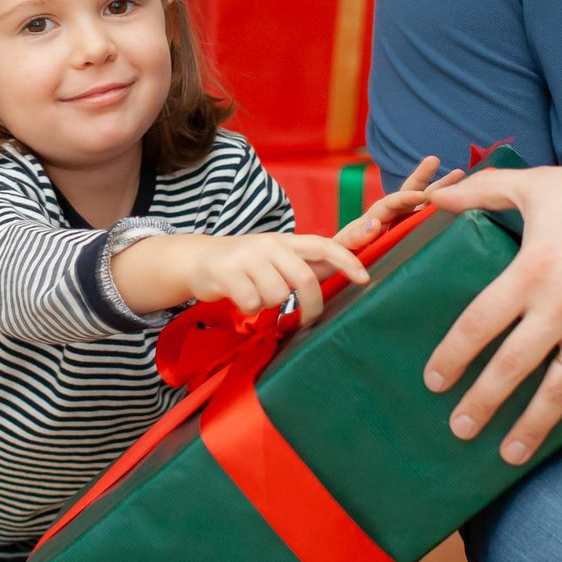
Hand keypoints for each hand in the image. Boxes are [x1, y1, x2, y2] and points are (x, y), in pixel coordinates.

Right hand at [117, 232, 368, 323]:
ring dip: (269, 305)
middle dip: (311, 304)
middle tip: (308, 320)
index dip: (347, 260)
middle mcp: (269, 244)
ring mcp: (247, 257)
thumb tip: (349, 269)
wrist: (196, 259)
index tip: (365, 278)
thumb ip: (308, 265)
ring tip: (257, 297)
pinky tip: (240, 300)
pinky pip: (250, 302)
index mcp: (286, 241)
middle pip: (304, 278)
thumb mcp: (277, 258)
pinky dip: (249, 309)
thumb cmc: (245, 263)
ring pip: (275, 294)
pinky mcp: (226, 272)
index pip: (323, 245)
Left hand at [331, 155, 464, 252]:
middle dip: (422, 176)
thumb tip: (375, 223)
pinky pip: (425, 220)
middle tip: (435, 159)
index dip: (407, 198)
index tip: (424, 195)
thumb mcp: (342, 247)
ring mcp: (400, 224)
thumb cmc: (337, 258)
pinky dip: (441, 210)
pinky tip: (460, 205)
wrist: (336, 269)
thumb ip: (356, 236)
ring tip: (460, 173)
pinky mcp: (407, 236)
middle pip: (409, 192)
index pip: (392, 202)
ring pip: (423, 203)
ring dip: (439, 188)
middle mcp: (390, 215)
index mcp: (375, 216)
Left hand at [423, 156, 561, 465]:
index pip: (478, 323)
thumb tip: (434, 196)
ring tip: (508, 455)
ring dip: (532, 427)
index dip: (452, 355)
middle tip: (459, 428)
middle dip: (483, 402)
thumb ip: (482, 191)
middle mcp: (561, 308)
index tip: (434, 380)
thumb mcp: (537, 184)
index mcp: (531, 271)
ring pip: (559, 389)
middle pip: (511, 366)